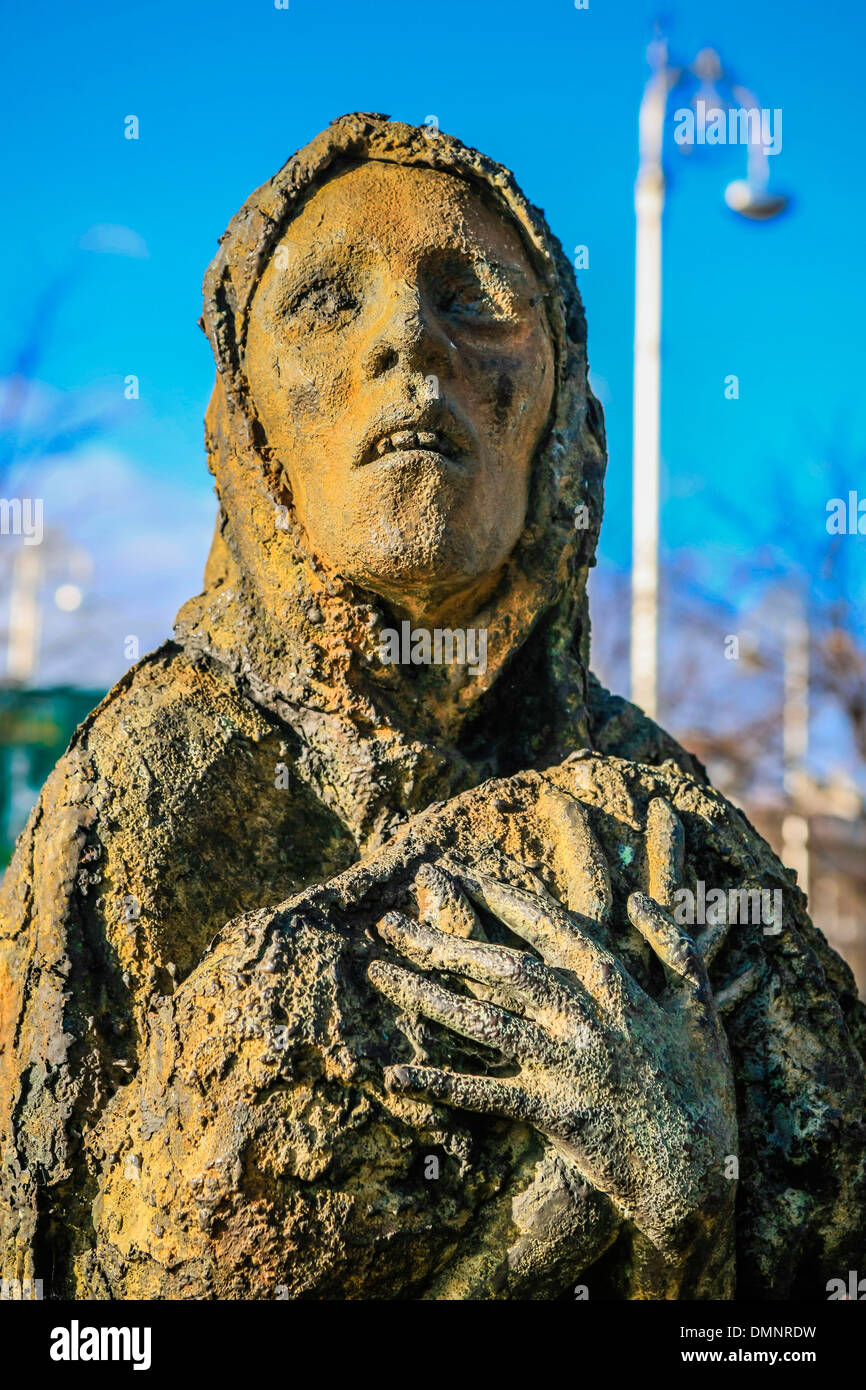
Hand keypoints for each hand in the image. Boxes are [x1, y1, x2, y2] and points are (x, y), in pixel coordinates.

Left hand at [368, 798, 753, 1285]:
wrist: (702, 1175)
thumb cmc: (703, 1086)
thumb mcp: (700, 1006)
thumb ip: (673, 946)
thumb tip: (637, 900)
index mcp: (616, 986)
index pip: (547, 927)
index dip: (500, 899)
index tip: (458, 877)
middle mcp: (582, 1018)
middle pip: (498, 966)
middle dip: (439, 940)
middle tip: (389, 920)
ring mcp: (563, 1065)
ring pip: (480, 1021)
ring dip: (423, 994)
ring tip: (376, 971)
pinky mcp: (551, 1113)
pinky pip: (485, 1094)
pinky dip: (439, 1083)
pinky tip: (394, 1072)